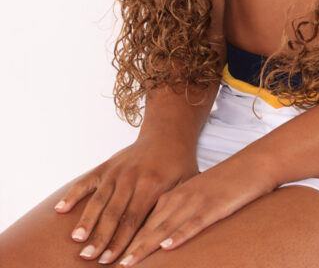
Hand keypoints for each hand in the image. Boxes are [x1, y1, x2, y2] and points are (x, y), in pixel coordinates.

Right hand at [54, 132, 198, 263]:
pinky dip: (73, 194)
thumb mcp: (186, 183)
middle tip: (88, 257)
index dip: (120, 241)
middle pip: (113, 212)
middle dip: (101, 237)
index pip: (133, 218)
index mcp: (151, 184)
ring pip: (98, 199)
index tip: (110, 261)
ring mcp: (117, 171)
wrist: (168, 134)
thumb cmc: (179, 164)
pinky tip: (60, 210)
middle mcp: (131, 177)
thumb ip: (175, 208)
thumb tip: (169, 237)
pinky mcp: (107, 166)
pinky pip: (87, 180)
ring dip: (86, 220)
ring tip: (76, 240)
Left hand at [115, 148, 275, 264]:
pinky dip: (180, 235)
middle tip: (101, 262)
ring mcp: (196, 201)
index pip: (140, 219)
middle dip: (123, 245)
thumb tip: (159, 235)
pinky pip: (194, 223)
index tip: (102, 253)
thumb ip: (176, 210)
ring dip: (144, 246)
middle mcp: (179, 197)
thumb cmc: (225, 182)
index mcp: (172, 194)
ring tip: (126, 262)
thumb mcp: (195, 194)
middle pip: (146, 225)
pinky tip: (168, 246)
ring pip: (165, 226)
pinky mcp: (214, 206)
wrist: (253, 163)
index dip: (120, 237)